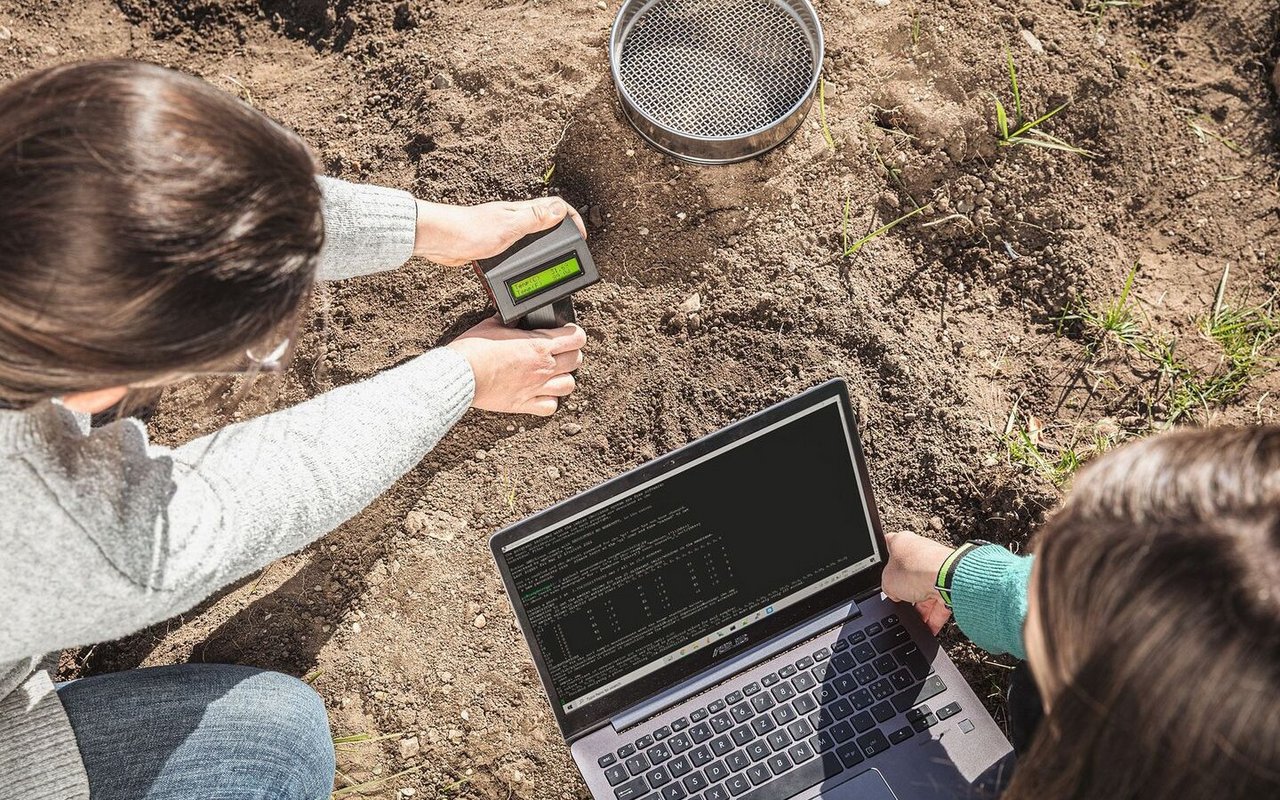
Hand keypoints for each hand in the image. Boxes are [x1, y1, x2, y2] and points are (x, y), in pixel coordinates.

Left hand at [414, 197, 586, 265]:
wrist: (441, 240)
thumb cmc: (469, 230)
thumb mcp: (508, 226)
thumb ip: (534, 219)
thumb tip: (560, 211)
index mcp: (521, 212)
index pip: (555, 206)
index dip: (572, 218)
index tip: (580, 234)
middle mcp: (515, 219)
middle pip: (548, 220)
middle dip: (564, 230)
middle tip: (573, 246)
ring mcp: (505, 231)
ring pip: (533, 235)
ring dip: (547, 243)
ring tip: (557, 257)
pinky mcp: (494, 244)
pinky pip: (518, 248)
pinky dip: (527, 255)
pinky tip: (526, 265)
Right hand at [445, 317, 585, 415]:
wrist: (461, 374)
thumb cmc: (474, 349)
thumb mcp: (493, 324)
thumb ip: (510, 321)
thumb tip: (514, 316)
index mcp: (538, 344)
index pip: (576, 338)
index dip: (575, 334)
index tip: (568, 334)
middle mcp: (543, 366)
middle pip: (576, 361)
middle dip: (571, 355)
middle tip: (560, 353)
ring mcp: (536, 387)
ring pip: (569, 385)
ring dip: (563, 378)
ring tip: (552, 375)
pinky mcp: (524, 404)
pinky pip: (550, 407)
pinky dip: (550, 401)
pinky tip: (540, 394)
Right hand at [882, 531, 954, 634]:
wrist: (947, 578)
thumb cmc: (917, 570)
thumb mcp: (887, 581)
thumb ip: (887, 586)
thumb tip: (893, 593)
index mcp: (902, 542)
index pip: (888, 546)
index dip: (884, 560)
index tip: (882, 570)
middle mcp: (920, 551)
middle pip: (908, 575)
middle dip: (905, 592)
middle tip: (900, 601)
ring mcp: (937, 566)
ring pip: (926, 591)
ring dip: (921, 609)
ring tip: (917, 618)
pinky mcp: (951, 581)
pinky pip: (940, 603)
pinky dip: (935, 616)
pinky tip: (929, 626)